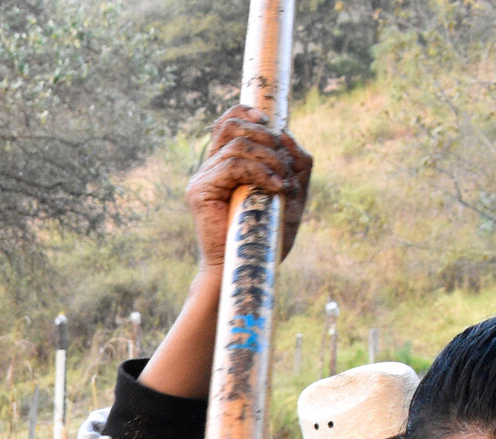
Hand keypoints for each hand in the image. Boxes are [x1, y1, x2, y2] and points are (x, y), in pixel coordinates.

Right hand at [187, 105, 312, 269]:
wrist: (245, 269)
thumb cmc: (266, 238)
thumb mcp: (291, 196)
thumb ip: (296, 166)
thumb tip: (287, 134)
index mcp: (225, 164)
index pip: (229, 121)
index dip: (248, 113)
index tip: (270, 124)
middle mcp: (210, 167)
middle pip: (232, 124)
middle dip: (266, 138)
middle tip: (283, 167)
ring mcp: (202, 178)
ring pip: (236, 144)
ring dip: (267, 158)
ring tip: (281, 182)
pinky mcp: (199, 192)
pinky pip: (231, 165)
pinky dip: (258, 172)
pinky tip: (274, 188)